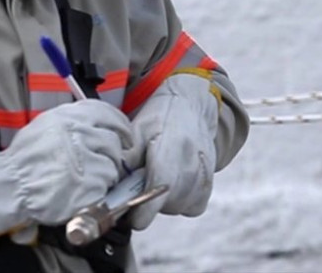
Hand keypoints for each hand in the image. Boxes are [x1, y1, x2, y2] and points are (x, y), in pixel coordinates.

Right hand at [0, 99, 136, 237]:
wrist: (12, 187)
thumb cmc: (25, 159)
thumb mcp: (45, 125)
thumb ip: (73, 122)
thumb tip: (99, 126)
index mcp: (69, 117)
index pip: (107, 113)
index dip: (120, 125)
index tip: (125, 135)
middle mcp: (80, 134)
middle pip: (113, 141)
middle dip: (112, 154)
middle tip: (104, 163)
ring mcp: (87, 159)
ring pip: (112, 165)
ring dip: (105, 174)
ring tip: (87, 180)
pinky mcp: (91, 184)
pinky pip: (106, 186)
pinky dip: (99, 191)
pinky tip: (83, 192)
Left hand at [128, 74, 218, 229]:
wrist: (190, 105)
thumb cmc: (159, 118)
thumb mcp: (136, 131)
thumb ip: (125, 161)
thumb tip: (111, 190)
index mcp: (170, 148)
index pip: (160, 188)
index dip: (144, 210)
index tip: (131, 217)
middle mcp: (191, 162)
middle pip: (168, 203)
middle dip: (150, 203)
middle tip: (139, 186)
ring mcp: (204, 172)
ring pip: (180, 207)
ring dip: (165, 203)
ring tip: (157, 182)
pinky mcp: (210, 180)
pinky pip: (194, 206)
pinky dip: (181, 202)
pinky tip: (173, 187)